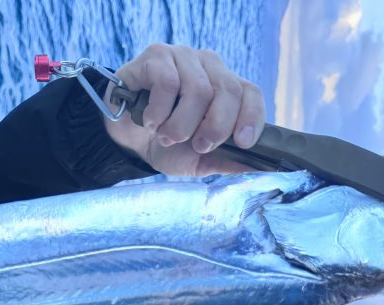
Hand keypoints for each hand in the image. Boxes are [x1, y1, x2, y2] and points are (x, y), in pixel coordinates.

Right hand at [103, 44, 265, 176]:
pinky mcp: (155, 56)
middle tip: (197, 146)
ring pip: (197, 89)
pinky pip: (167, 83)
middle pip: (227, 90)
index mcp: (224, 87)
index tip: (241, 142)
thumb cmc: (165, 145)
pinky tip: (150, 122)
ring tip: (166, 137)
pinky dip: (159, 111)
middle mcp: (208, 66)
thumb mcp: (199, 159)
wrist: (126, 140)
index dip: (251, 118)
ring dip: (181, 124)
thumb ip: (227, 160)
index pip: (251, 93)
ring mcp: (182, 57)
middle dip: (215, 127)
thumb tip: (257, 168)